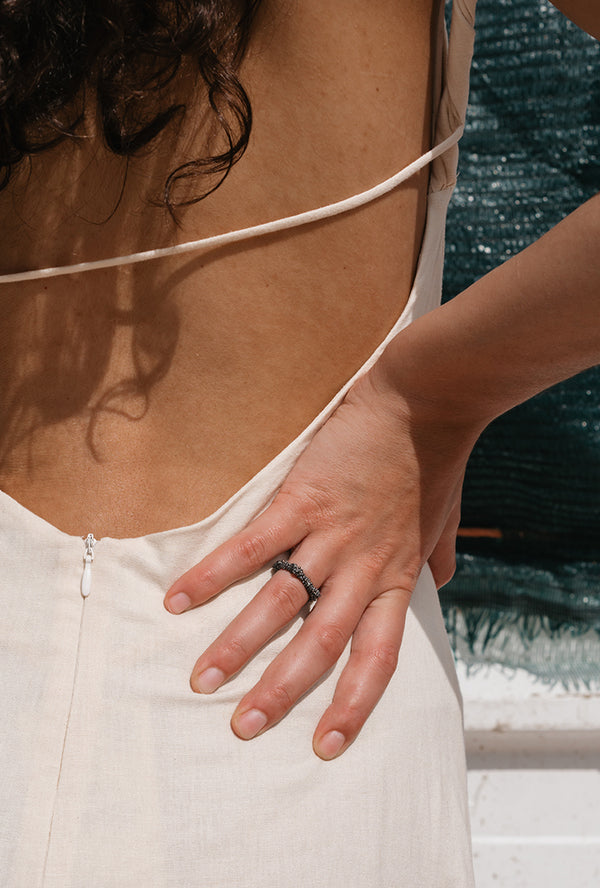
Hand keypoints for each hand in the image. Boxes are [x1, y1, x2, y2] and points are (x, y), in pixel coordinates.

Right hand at [164, 359, 479, 758]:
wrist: (427, 402)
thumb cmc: (436, 462)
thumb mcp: (444, 522)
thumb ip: (439, 560)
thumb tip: (442, 582)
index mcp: (396, 579)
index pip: (377, 658)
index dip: (353, 706)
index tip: (325, 746)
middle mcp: (363, 568)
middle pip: (319, 642)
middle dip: (280, 690)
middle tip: (243, 726)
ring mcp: (330, 535)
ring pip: (281, 603)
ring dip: (238, 644)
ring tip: (202, 679)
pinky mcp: (302, 498)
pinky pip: (253, 546)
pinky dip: (214, 573)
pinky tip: (179, 598)